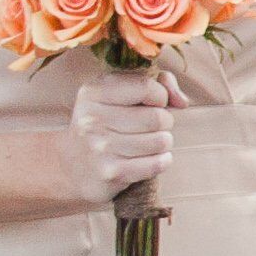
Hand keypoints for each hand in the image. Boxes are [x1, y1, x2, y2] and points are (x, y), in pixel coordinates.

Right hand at [62, 68, 180, 205]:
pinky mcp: (111, 173)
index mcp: (93, 92)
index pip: (146, 87)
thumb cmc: (108, 122)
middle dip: (164, 122)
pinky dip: (162, 161)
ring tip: (149, 142)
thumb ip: (159, 83)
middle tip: (152, 127)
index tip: (154, 103)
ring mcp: (100, 147)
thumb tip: (182, 102)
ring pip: (161, 141)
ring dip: (163, 143)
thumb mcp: (121, 93)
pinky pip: (157, 164)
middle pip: (158, 117)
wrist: (74, 165)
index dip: (160, 96)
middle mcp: (92, 118)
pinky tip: (151, 158)